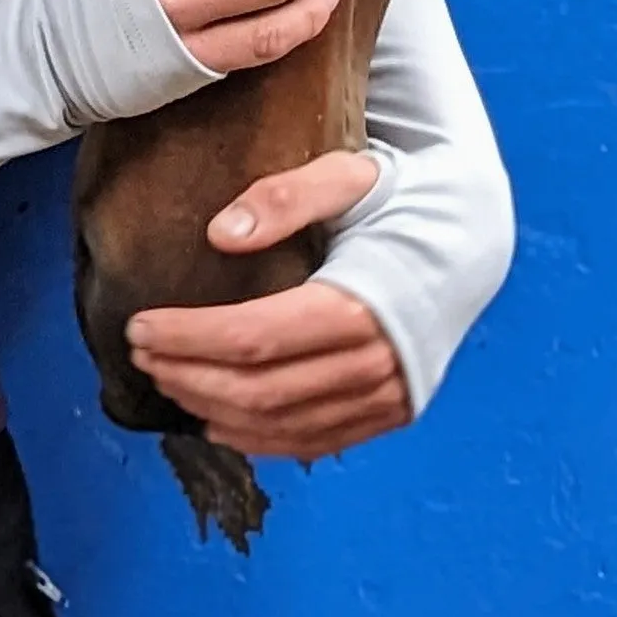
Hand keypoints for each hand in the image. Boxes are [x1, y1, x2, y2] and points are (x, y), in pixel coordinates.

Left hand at [124, 148, 412, 460]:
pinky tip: (217, 422)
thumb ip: (286, 198)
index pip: (255, 337)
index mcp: (362, 303)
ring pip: (283, 424)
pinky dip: (261, 439)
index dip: (189, 337)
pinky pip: (317, 441)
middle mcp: (378, 362)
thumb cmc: (406, 200)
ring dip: (214, 409)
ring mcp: (389, 395)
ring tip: (167, 381)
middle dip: (189, 375)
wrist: (476, 237)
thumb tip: (219, 234)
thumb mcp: (350, 175)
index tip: (140, 325)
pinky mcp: (392, 411)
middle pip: (260, 389)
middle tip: (140, 353)